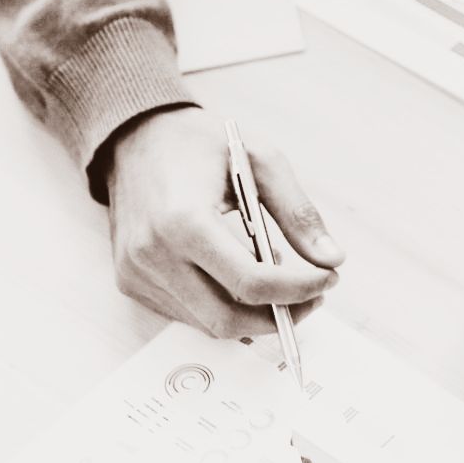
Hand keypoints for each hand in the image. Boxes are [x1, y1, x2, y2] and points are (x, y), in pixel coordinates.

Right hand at [105, 108, 341, 335]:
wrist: (135, 138)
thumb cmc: (199, 144)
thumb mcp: (259, 161)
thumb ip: (298, 213)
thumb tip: (332, 259)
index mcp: (183, 220)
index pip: (250, 283)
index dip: (297, 290)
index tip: (328, 278)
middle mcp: (153, 253)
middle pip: (228, 318)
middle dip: (280, 316)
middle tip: (312, 296)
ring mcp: (136, 273)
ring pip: (209, 324)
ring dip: (253, 314)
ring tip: (277, 278)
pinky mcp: (131, 282)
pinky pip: (188, 314)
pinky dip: (223, 306)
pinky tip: (239, 277)